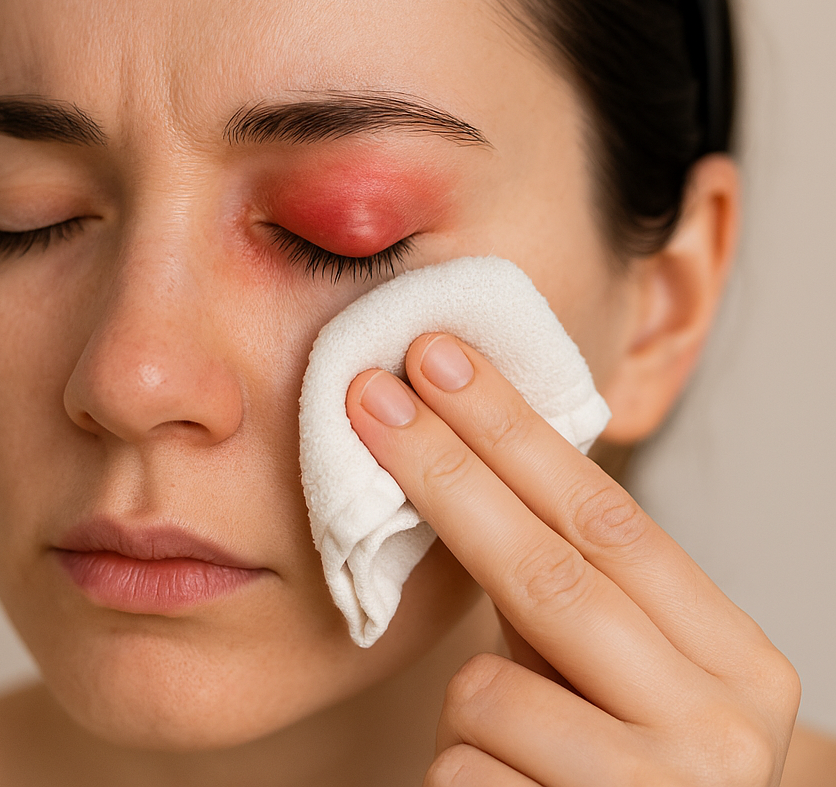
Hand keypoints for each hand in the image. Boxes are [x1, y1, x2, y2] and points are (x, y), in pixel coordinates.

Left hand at [346, 333, 800, 786]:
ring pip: (490, 692)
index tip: (437, 360)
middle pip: (549, 572)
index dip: (511, 431)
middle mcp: (724, 729)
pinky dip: (462, 771)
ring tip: (514, 747)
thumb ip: (564, 580)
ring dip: (470, 703)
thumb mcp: (614, 666)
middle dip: (445, 472)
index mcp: (735, 657)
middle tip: (370, 393)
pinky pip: (464, 774)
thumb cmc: (618, 757)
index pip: (606, 517)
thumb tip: (452, 438)